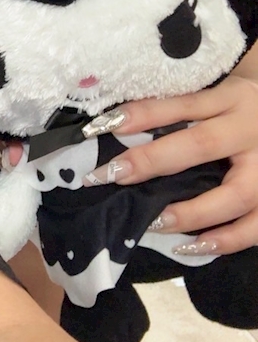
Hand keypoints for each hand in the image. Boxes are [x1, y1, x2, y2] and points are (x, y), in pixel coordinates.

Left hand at [83, 73, 257, 253]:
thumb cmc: (246, 109)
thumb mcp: (220, 95)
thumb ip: (181, 108)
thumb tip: (117, 124)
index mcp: (231, 98)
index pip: (180, 104)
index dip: (140, 114)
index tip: (100, 126)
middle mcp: (249, 129)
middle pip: (201, 145)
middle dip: (151, 162)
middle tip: (110, 176)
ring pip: (234, 195)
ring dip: (190, 212)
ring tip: (154, 222)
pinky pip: (255, 226)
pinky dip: (225, 240)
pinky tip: (192, 246)